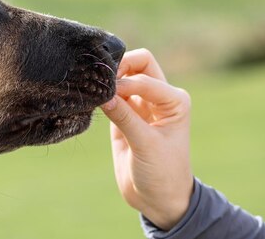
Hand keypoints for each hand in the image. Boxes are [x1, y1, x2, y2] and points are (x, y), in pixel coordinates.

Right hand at [101, 48, 193, 230]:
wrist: (158, 199)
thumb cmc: (163, 173)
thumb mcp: (146, 145)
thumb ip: (125, 118)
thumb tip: (103, 93)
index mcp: (174, 101)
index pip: (146, 76)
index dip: (126, 81)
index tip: (108, 94)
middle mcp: (159, 98)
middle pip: (138, 64)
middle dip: (120, 67)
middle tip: (100, 79)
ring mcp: (141, 106)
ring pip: (123, 78)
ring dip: (109, 81)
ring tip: (91, 89)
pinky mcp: (124, 116)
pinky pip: (111, 96)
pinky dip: (101, 95)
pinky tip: (90, 99)